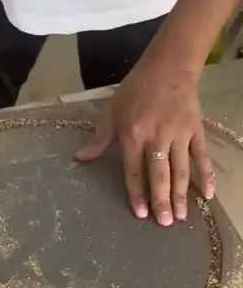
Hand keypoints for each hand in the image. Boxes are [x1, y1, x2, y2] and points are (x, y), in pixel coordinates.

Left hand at [76, 59, 214, 225]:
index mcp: (133, 134)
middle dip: (162, 199)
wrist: (168, 65)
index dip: (137, 193)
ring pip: (181, 168)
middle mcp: (157, 137)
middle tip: (164, 222)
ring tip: (182, 216)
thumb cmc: (135, 90)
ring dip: (182, 193)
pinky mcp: (196, 130)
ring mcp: (179, 134)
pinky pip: (202, 156)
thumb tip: (80, 158)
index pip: (134, 170)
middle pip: (160, 173)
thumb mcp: (112, 111)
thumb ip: (99, 138)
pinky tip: (208, 195)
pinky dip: (206, 175)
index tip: (141, 213)